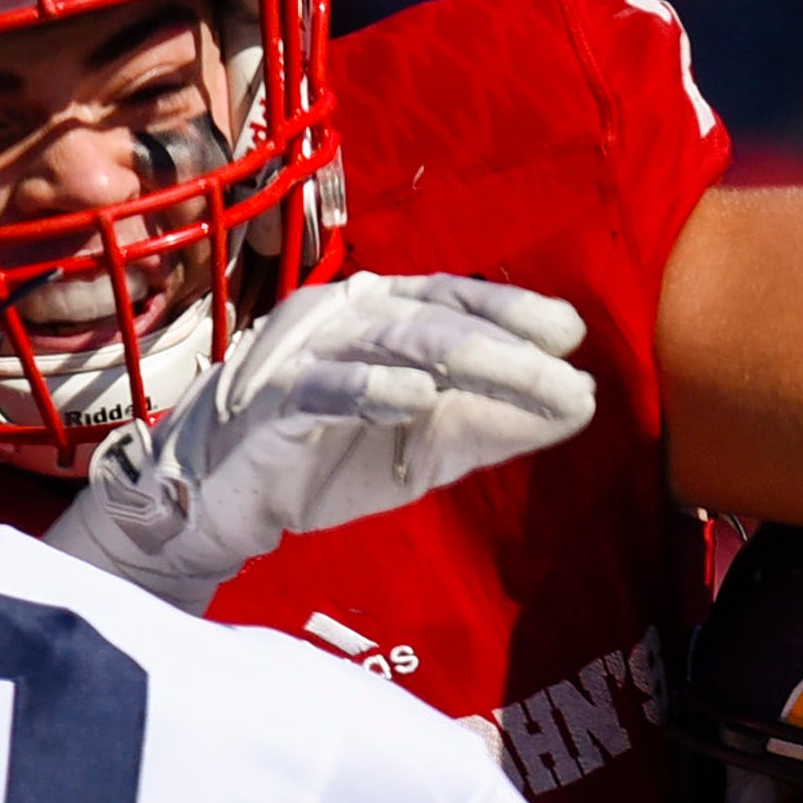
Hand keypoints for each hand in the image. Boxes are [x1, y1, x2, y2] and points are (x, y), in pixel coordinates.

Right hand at [45, 273, 597, 609]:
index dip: (514, 311)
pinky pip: (325, 386)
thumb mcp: (428, 446)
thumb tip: (582, 407)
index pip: (457, 299)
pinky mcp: (270, 400)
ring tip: (524, 379)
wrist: (220, 503)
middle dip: (509, 346)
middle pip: (438, 319)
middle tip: (568, 372)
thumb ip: (496, 424)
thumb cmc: (326, 461)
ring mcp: (305, 352)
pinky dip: (372, 388)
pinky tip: (418, 396)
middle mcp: (345, 315)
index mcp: (383, 314)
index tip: (573, 335)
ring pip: (394, 341)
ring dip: (466, 360)